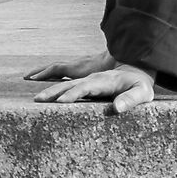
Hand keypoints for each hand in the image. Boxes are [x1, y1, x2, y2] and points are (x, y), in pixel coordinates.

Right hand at [27, 53, 155, 115]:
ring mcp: (87, 79)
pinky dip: (51, 81)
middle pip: (70, 84)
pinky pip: (64, 81)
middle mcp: (92, 78)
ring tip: (35, 98)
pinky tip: (39, 89)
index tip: (61, 102)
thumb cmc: (140, 84)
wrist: (139, 69)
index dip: (73, 94)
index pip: (86, 87)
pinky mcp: (84, 82)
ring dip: (49, 88)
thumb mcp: (142, 92)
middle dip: (54, 91)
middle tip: (38, 100)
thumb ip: (131, 99)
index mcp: (105, 81)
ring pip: (65, 82)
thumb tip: (117, 109)